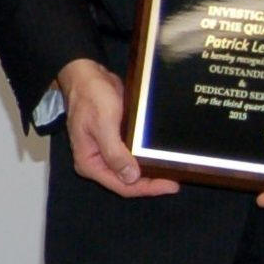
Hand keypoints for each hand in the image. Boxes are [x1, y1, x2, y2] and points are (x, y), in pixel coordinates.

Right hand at [58, 58, 179, 198]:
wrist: (87, 75)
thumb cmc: (91, 98)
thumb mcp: (103, 124)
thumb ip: (115, 153)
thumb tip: (131, 177)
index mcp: (89, 163)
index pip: (121, 185)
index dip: (147, 188)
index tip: (171, 185)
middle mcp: (97, 162)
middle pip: (127, 181)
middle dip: (150, 182)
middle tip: (176, 179)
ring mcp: (106, 152)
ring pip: (131, 170)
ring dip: (150, 172)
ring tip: (172, 171)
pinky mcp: (115, 141)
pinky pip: (132, 156)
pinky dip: (145, 158)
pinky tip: (160, 156)